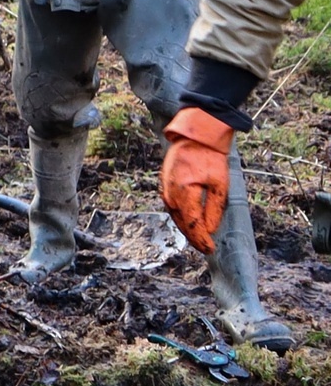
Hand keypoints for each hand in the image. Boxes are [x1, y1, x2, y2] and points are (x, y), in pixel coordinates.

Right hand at [161, 108, 234, 252]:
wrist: (195, 136)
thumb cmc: (210, 157)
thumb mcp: (219, 184)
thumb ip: (214, 209)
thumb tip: (210, 230)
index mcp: (184, 194)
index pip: (192, 225)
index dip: (201, 240)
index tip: (211, 249)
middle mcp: (170, 194)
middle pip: (181, 223)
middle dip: (194, 237)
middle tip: (206, 247)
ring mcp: (165, 189)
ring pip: (175, 216)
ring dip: (187, 228)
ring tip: (199, 237)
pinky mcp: (165, 184)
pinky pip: (172, 206)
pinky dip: (181, 216)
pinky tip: (190, 220)